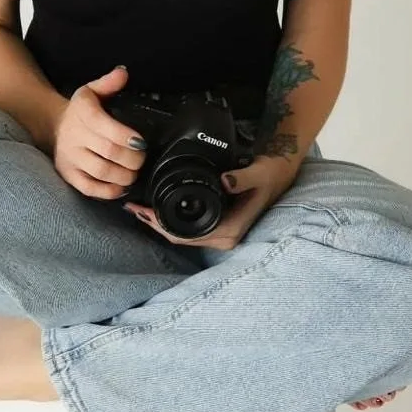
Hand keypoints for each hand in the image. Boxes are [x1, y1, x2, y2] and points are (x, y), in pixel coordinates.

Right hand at [51, 64, 147, 199]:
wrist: (54, 127)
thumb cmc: (80, 111)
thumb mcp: (92, 91)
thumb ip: (109, 82)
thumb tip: (123, 73)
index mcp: (82, 112)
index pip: (103, 124)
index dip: (125, 135)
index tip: (141, 141)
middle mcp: (74, 135)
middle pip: (109, 151)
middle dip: (132, 158)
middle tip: (142, 158)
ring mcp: (70, 157)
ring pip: (101, 171)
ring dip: (124, 175)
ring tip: (134, 172)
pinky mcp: (68, 174)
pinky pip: (89, 188)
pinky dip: (108, 191)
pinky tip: (121, 186)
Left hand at [125, 154, 297, 251]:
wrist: (277, 174)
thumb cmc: (269, 175)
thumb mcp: (258, 173)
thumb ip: (242, 178)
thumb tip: (226, 181)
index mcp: (231, 230)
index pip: (188, 235)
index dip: (162, 225)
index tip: (144, 211)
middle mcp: (225, 237)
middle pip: (180, 238)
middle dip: (155, 224)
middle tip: (133, 207)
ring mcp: (221, 234)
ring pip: (182, 235)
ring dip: (160, 223)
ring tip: (139, 207)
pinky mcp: (218, 226)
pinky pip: (188, 229)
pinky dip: (170, 220)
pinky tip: (157, 208)